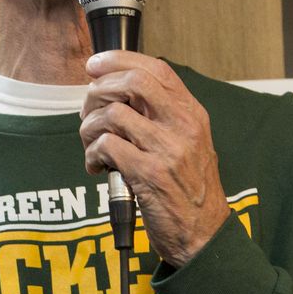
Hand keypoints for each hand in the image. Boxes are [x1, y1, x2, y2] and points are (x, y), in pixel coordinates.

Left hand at [80, 50, 231, 266]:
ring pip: (112, 115)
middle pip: (133, 82)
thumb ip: (161, 116)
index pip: (156, 69)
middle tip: (88, 109)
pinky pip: (106, 147)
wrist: (204, 235)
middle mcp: (183, 127)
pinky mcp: (149, 174)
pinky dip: (92, 154)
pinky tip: (96, 167)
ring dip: (89, 128)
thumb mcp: (188, 144)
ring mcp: (167, 150)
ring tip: (91, 145)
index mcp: (192, 114)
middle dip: (99, 90)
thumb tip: (117, 91)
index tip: (95, 65)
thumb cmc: (189, 190)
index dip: (119, 59)